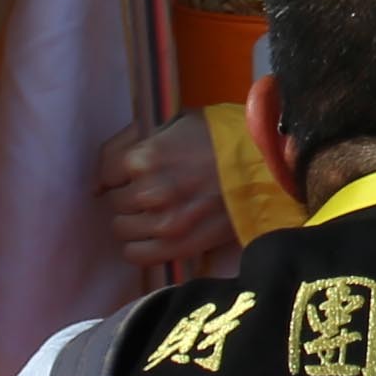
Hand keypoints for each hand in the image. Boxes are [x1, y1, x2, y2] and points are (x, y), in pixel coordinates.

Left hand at [91, 116, 236, 282]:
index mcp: (145, 156)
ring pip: (121, 229)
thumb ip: (140, 138)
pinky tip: (157, 232)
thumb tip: (107, 168)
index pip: (106, 172)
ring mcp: (162, 222)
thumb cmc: (225, 137)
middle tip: (152, 188)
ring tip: (157, 211)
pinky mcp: (176, 246)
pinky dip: (140, 244)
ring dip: (135, 219)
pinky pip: (135, 254)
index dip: (118, 171)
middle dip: (129, 194)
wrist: (269, 166)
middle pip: (115, 201)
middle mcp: (148, 191)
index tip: (130, 172)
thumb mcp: (180, 121)